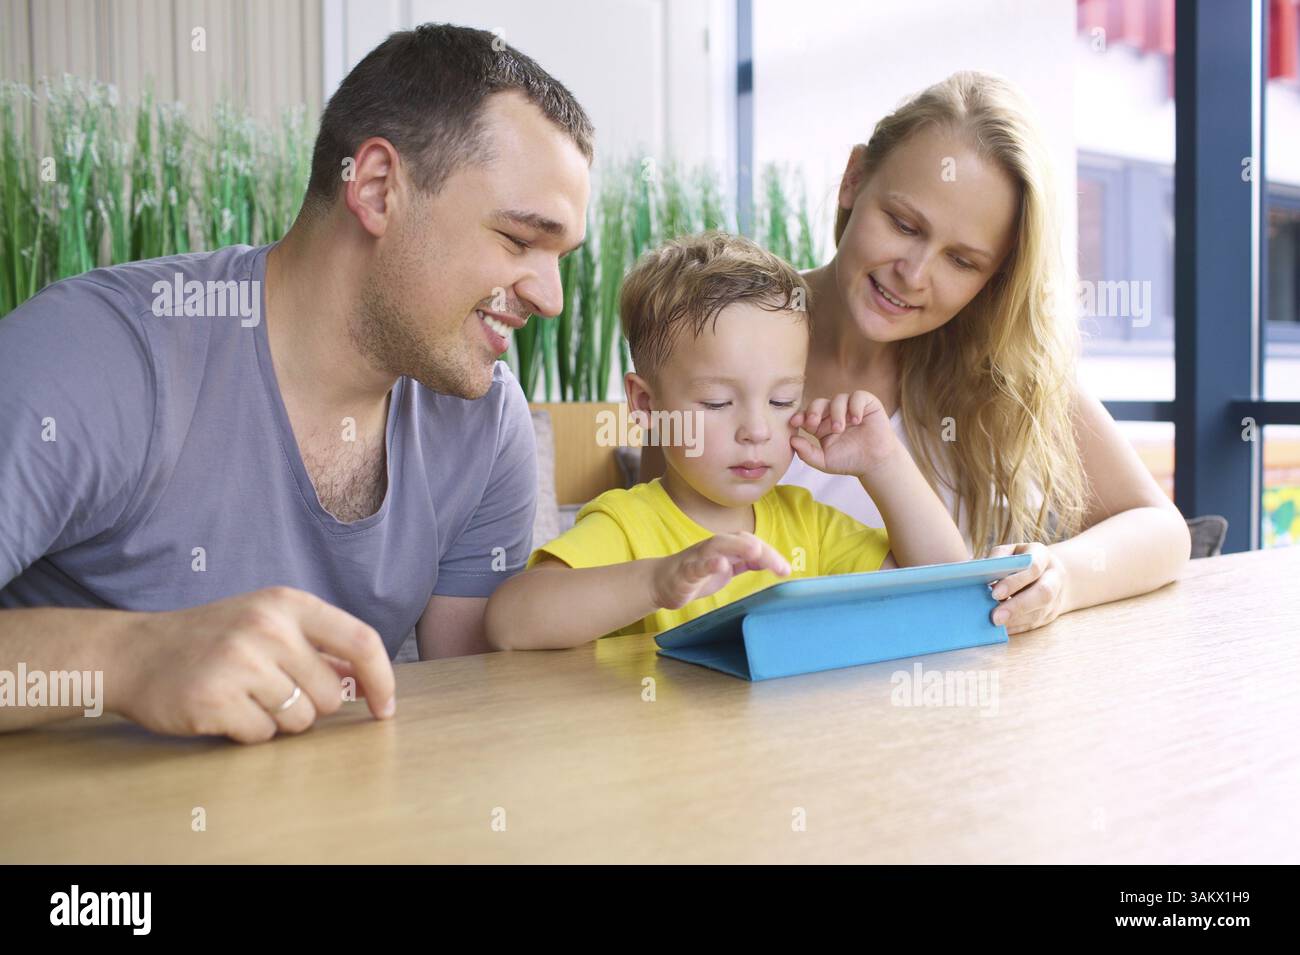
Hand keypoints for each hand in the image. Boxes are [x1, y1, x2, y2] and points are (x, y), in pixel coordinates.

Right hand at [115, 587, 396, 743]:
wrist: (136, 652)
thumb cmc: (214, 639)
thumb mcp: (269, 621)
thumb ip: (319, 645)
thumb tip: (367, 682)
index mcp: (289, 604)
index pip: (361, 641)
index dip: (382, 679)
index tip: (385, 708)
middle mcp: (268, 628)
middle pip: (331, 695)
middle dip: (311, 705)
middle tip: (272, 690)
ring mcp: (240, 664)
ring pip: (300, 721)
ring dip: (278, 721)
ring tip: (245, 696)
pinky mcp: (214, 700)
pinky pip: (262, 737)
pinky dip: (247, 733)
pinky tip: (223, 709)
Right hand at [652, 533, 790, 609]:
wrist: (661, 582)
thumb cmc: (696, 574)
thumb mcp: (727, 568)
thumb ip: (746, 562)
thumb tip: (773, 561)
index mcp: (727, 547)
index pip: (753, 546)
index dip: (771, 556)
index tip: (786, 570)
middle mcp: (715, 547)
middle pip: (741, 541)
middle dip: (762, 551)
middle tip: (780, 565)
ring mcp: (699, 557)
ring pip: (720, 546)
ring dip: (739, 547)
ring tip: (756, 552)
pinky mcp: (686, 570)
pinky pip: (698, 565)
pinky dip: (709, 564)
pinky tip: (720, 564)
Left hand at [789, 390, 900, 478]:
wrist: (875, 463)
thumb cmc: (849, 461)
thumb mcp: (824, 461)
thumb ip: (807, 453)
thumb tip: (791, 440)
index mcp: (821, 424)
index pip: (807, 415)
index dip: (800, 416)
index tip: (795, 423)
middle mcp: (834, 413)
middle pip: (819, 403)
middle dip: (814, 411)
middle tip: (813, 423)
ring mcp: (850, 407)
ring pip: (838, 399)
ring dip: (836, 413)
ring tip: (839, 429)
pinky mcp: (867, 403)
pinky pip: (858, 396)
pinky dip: (855, 406)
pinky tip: (856, 420)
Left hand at [988, 543, 1067, 633]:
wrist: (1048, 573)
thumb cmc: (1021, 560)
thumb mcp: (1010, 551)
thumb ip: (998, 558)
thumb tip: (980, 571)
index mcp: (1043, 556)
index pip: (1034, 567)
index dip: (1015, 581)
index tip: (995, 593)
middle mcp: (1053, 577)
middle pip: (1042, 594)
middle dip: (1018, 606)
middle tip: (995, 617)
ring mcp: (1054, 598)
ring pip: (1039, 613)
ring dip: (1015, 621)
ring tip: (994, 624)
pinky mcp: (1049, 615)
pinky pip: (1034, 624)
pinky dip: (1016, 628)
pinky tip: (1001, 629)